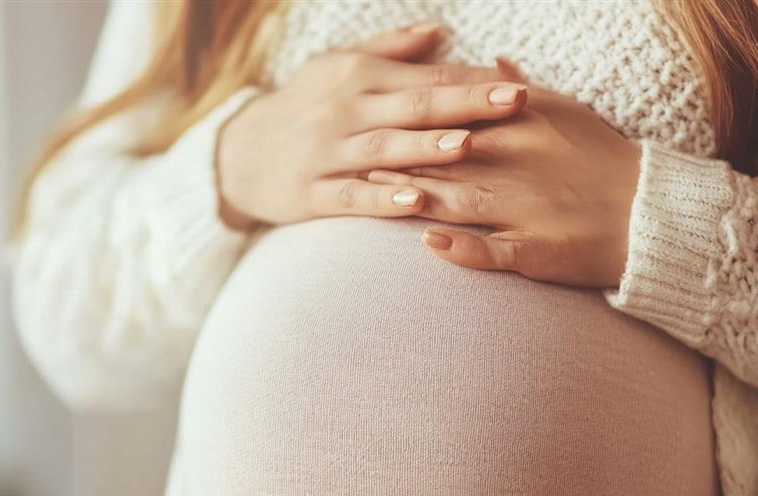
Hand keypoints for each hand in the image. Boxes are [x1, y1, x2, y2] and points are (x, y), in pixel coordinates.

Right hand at [217, 25, 528, 227]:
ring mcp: (327, 153)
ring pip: (384, 149)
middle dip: (467, 103)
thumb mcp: (337, 67)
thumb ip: (391, 50)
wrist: (236, 155)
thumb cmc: (302, 107)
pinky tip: (414, 203)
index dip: (475, 80)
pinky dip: (381, 199)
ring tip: (468, 145)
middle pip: (415, 106)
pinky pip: (350, 196)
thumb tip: (440, 30)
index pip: (428, 77)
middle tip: (516, 101)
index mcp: (360, 78)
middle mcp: (346, 110)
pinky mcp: (310, 193)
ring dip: (426, 147)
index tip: (521, 81)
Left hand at [366, 61, 641, 286]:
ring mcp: (526, 211)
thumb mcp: (567, 113)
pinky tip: (428, 244)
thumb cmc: (604, 160)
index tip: (376, 116)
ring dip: (414, 197)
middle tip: (354, 156)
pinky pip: (493, 252)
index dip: (414, 119)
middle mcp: (520, 166)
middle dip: (399, 157)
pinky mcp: (536, 252)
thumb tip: (493, 64)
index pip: (457, 119)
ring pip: (460, 201)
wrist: (651, 215)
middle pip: (446, 159)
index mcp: (523, 129)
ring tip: (376, 193)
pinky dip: (460, 248)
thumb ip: (524, 91)